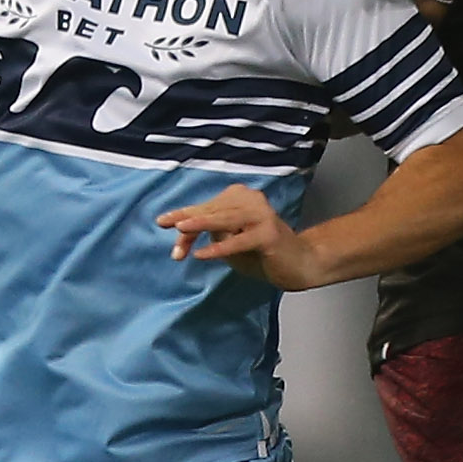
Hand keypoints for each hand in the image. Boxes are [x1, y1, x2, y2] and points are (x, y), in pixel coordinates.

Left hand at [157, 185, 321, 289]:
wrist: (300, 263)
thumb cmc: (263, 252)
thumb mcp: (231, 241)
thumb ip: (212, 233)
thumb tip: (185, 230)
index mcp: (241, 198)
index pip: (208, 207)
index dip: (185, 216)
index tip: (162, 223)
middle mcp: (252, 201)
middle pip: (213, 211)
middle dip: (188, 222)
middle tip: (164, 225)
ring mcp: (262, 216)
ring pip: (225, 219)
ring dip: (202, 224)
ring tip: (181, 228)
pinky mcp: (269, 234)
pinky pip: (240, 241)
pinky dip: (221, 248)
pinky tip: (203, 254)